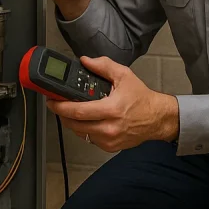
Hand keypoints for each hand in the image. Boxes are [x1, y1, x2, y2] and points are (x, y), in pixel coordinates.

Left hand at [45, 56, 179, 151]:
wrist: (157, 118)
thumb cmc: (142, 98)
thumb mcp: (124, 76)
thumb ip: (103, 66)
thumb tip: (85, 61)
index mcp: (112, 109)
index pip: (78, 111)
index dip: (60, 106)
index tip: (52, 101)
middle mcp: (109, 127)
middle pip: (74, 125)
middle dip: (62, 114)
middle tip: (57, 105)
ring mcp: (109, 140)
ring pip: (80, 133)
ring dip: (72, 122)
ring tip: (72, 111)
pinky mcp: (110, 147)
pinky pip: (89, 139)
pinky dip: (85, 130)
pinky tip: (88, 120)